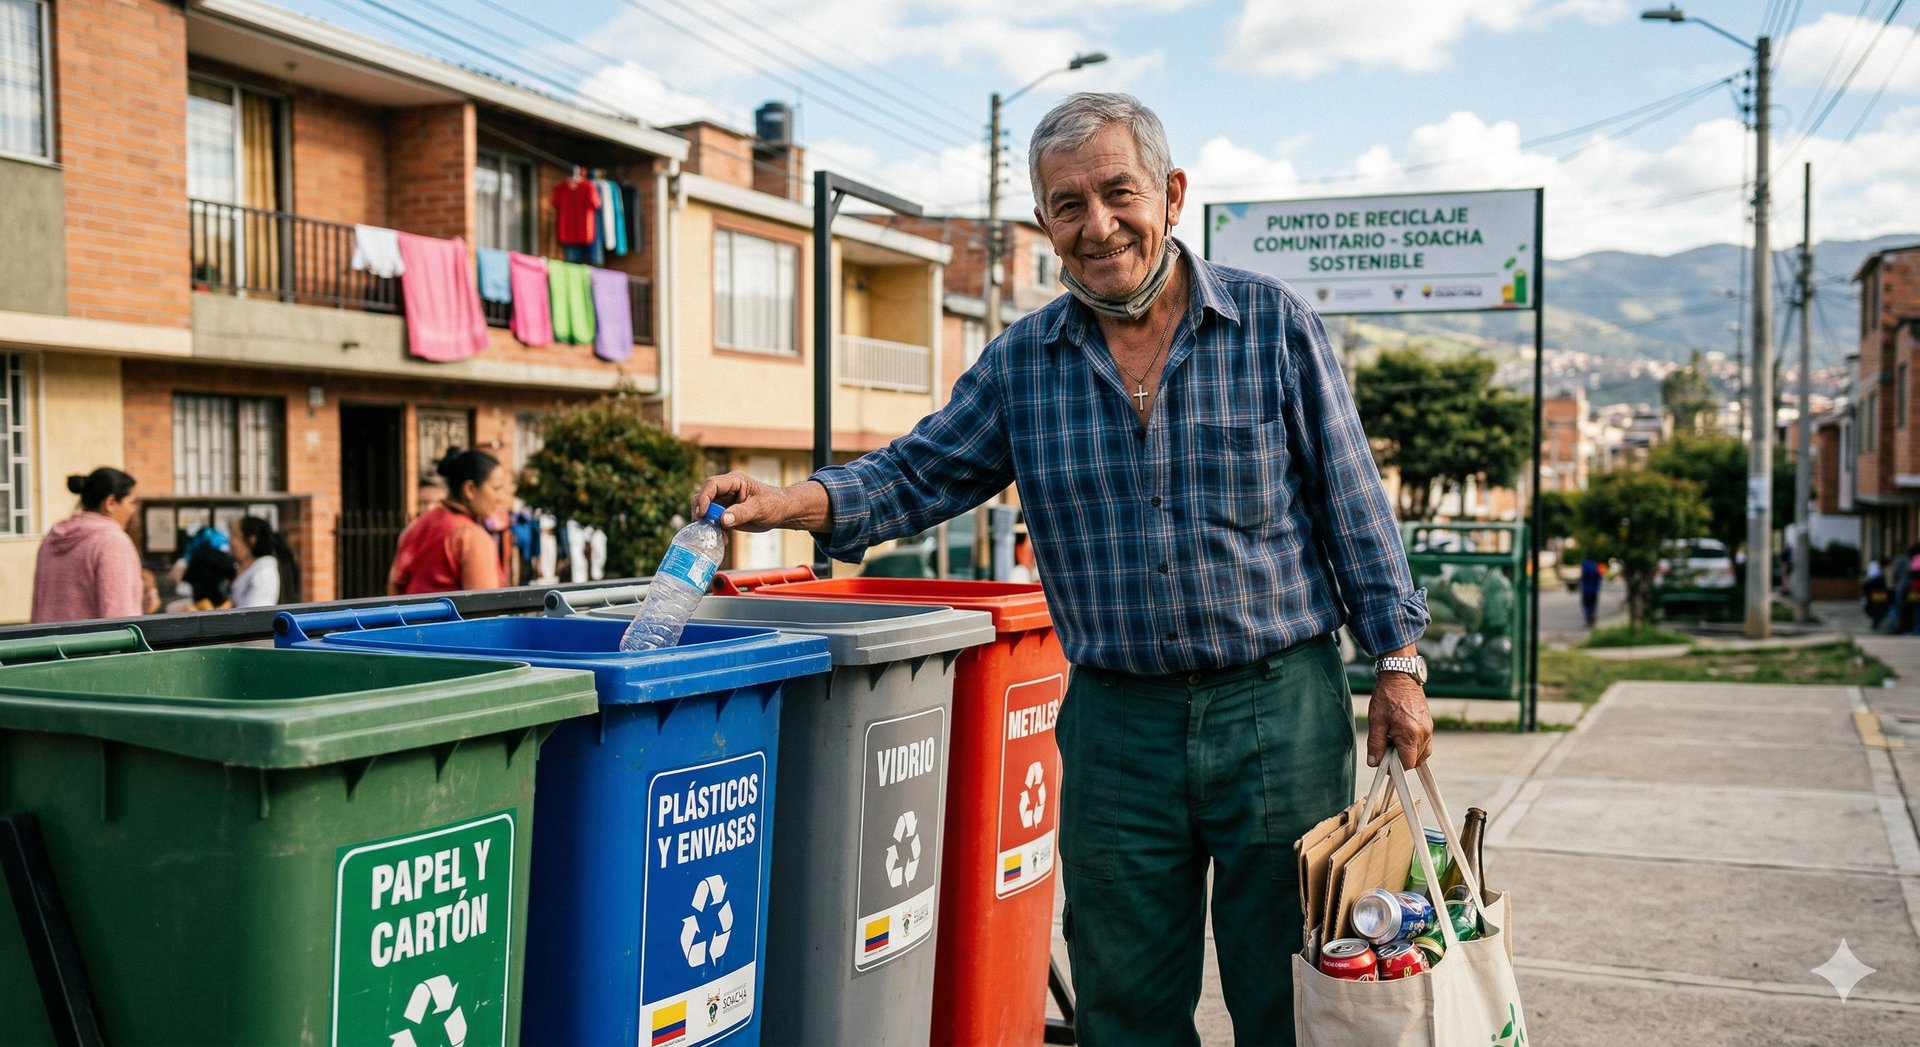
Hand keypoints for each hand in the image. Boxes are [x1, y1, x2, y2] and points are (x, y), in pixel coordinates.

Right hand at [693, 473, 829, 532]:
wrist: (781, 512)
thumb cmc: (774, 504)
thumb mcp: (760, 508)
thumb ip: (741, 513)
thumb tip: (723, 519)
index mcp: (734, 481)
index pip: (712, 485)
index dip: (704, 498)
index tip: (702, 513)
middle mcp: (726, 489)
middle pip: (703, 496)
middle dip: (700, 511)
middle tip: (702, 527)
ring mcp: (724, 501)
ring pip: (705, 509)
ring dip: (706, 523)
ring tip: (715, 536)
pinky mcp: (724, 512)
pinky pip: (712, 520)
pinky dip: (713, 530)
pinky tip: (723, 539)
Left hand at [1367, 671, 1432, 769]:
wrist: (1400, 676)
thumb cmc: (1387, 696)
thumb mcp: (1376, 721)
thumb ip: (1375, 744)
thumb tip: (1374, 763)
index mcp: (1410, 734)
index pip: (1407, 764)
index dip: (1394, 767)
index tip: (1384, 761)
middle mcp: (1424, 733)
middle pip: (1415, 761)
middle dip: (1401, 760)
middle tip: (1386, 748)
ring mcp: (1429, 729)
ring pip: (1422, 754)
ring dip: (1408, 753)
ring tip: (1393, 740)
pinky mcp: (1429, 725)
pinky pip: (1424, 744)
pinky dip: (1414, 745)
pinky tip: (1400, 736)